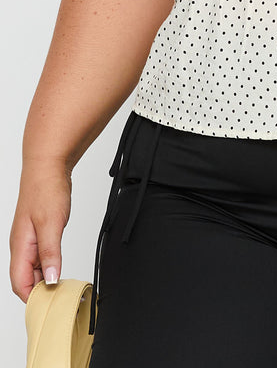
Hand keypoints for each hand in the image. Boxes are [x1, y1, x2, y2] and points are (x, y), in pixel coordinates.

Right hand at [9, 161, 71, 301]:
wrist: (48, 166)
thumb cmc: (46, 189)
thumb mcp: (51, 224)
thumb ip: (50, 253)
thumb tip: (49, 279)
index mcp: (20, 246)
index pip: (19, 283)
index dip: (32, 297)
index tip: (48, 306)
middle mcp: (21, 245)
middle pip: (25, 278)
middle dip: (39, 291)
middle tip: (58, 297)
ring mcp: (28, 238)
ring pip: (32, 267)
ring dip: (44, 277)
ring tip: (61, 284)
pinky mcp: (37, 231)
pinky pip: (39, 255)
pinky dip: (48, 264)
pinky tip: (58, 265)